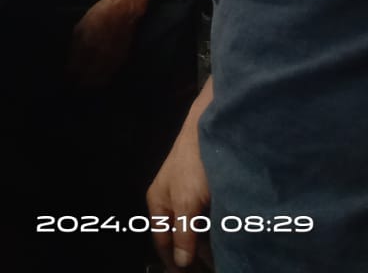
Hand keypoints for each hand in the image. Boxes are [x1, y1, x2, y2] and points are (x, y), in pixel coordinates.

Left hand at [66, 0, 140, 87]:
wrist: (123, 12)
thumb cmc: (97, 17)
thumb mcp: (79, 28)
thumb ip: (74, 47)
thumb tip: (68, 63)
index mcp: (86, 46)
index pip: (75, 70)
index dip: (69, 78)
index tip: (64, 82)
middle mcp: (100, 56)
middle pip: (87, 80)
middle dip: (78, 86)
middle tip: (71, 88)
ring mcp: (112, 60)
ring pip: (99, 81)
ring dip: (90, 86)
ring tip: (82, 87)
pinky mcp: (121, 61)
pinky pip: (109, 76)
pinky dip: (101, 81)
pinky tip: (95, 81)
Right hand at [147, 111, 212, 268]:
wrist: (212, 129)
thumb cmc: (194, 166)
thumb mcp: (187, 202)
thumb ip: (183, 233)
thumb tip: (181, 263)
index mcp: (158, 203)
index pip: (162, 241)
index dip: (173, 262)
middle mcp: (172, 202)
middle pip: (181, 237)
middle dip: (194, 255)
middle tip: (214, 267)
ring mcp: (190, 196)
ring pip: (197, 228)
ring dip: (209, 244)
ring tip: (225, 256)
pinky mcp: (207, 191)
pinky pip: (210, 219)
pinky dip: (218, 231)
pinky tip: (230, 238)